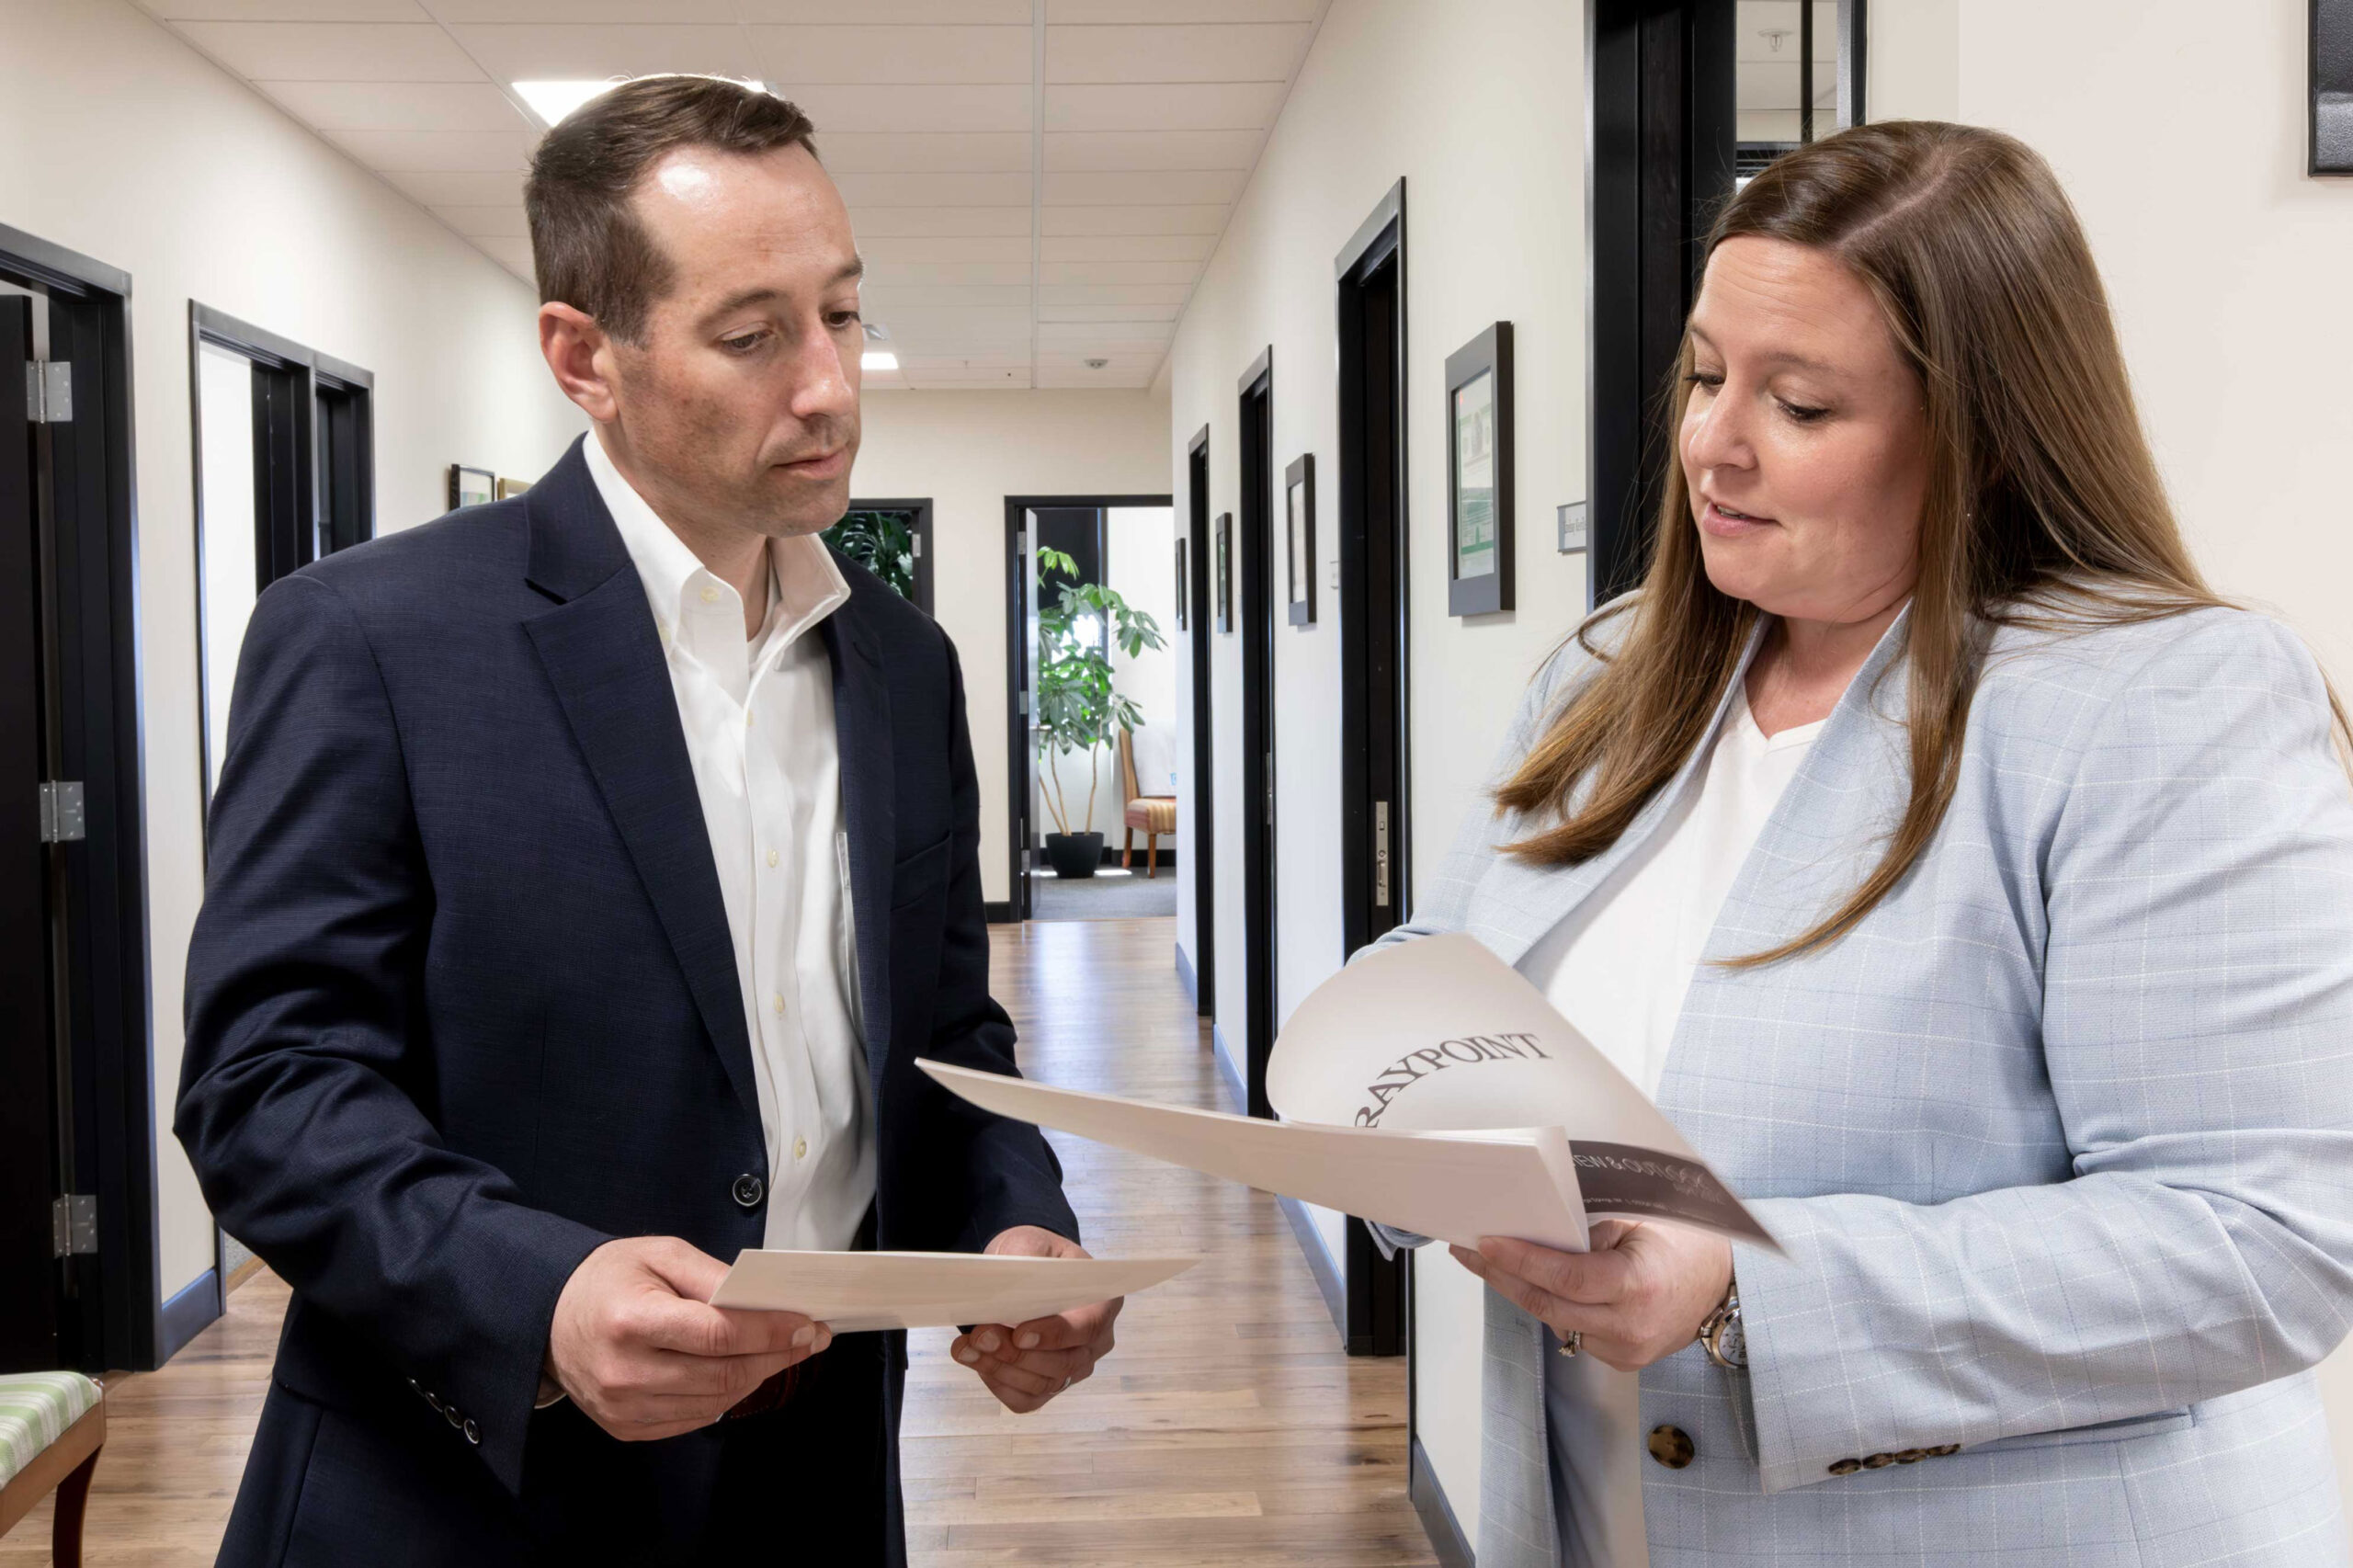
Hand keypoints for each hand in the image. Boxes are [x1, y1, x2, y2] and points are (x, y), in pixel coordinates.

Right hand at [545, 1236, 831, 1440]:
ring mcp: (624, 1408)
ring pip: (716, 1403)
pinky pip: (695, 1419)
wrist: (549, 1318)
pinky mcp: (627, 1428)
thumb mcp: (661, 1254)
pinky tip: (743, 1371)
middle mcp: (625, 1373)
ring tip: (782, 1351)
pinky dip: (727, 1396)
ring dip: (758, 1377)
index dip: (770, 1331)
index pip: (718, 1336)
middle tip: (809, 1338)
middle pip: (724, 1375)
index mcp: (631, 1321)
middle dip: (777, 1356)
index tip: (807, 1323)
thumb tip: (766, 1301)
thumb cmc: (609, 1279)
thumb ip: (713, 1276)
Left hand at [951, 1226, 1121, 1413]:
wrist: (1024, 1273)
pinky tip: (975, 1361)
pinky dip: (997, 1383)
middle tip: (981, 1335)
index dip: (1055, 1335)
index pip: (1089, 1327)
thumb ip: (1025, 1261)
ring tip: (967, 1347)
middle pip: (1064, 1363)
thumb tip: (1008, 1286)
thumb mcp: (1031, 1244)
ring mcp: (1075, 1368)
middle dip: (1017, 1354)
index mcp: (1103, 1301)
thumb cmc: (1034, 1256)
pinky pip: (1026, 1399)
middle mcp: (1096, 1342)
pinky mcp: (1049, 1386)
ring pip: (1042, 1384)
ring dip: (1000, 1368)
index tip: (1019, 1334)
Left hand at [1450, 1221, 1731, 1372]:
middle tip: (1469, 1251)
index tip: (1486, 1243)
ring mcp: (1627, 1350)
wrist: (1724, 1284)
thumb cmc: (1686, 1242)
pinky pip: (1573, 1331)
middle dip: (1503, 1275)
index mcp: (1639, 1285)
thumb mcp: (1641, 1220)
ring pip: (1555, 1320)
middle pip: (1549, 1304)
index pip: (1565, 1277)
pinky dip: (1551, 1306)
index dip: (1521, 1260)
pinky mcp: (1622, 1360)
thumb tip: (1536, 1225)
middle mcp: (1632, 1326)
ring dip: (1519, 1291)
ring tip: (1488, 1261)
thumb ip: (1591, 1227)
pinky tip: (1529, 1283)